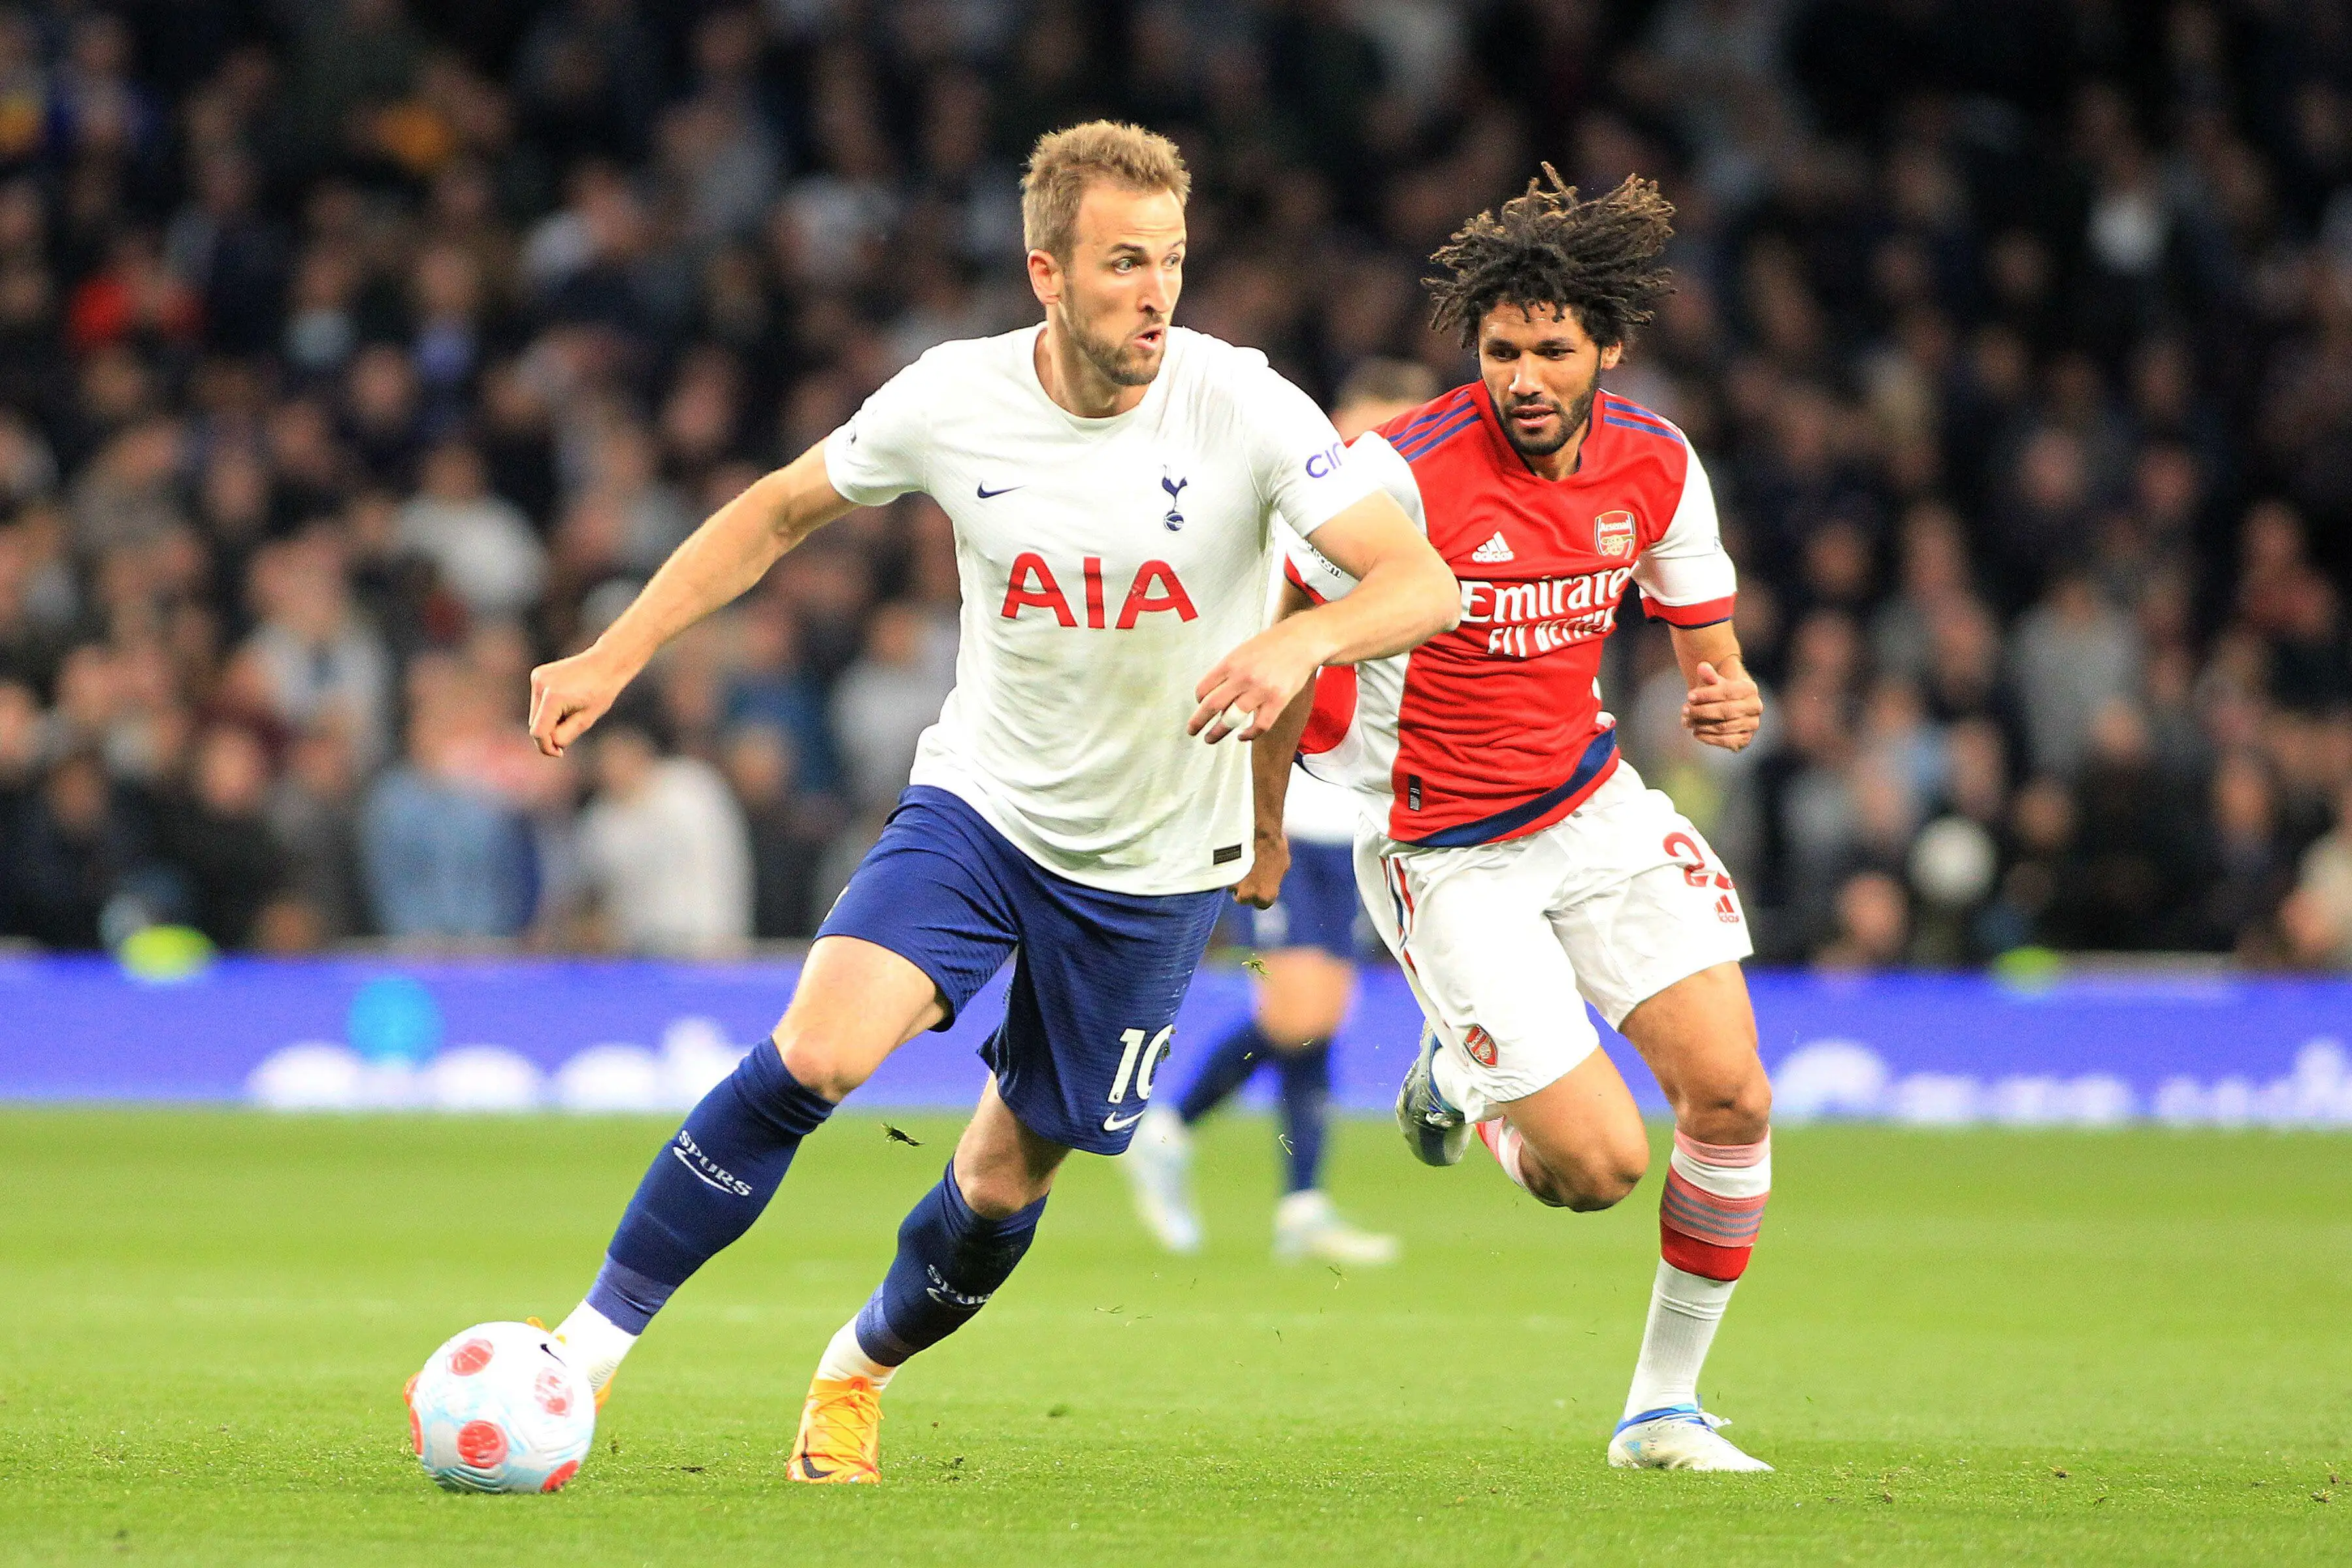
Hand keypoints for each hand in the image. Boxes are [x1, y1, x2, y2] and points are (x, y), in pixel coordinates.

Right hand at [528, 644, 636, 757]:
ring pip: (535, 714)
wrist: (605, 664)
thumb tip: (548, 745)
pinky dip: (548, 707)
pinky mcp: (537, 675)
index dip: (547, 747)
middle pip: (535, 724)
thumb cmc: (600, 693)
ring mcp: (537, 678)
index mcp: (553, 697)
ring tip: (572, 708)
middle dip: (550, 731)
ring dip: (549, 719)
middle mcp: (541, 685)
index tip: (560, 753)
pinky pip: (538, 702)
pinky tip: (566, 698)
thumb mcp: (585, 721)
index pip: (538, 733)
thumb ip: (564, 736)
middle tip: (573, 725)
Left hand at [1189, 621, 1322, 743]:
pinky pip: (1259, 726)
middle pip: (1211, 706)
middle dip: (1197, 722)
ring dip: (1217, 733)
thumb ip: (1228, 671)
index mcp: (1231, 662)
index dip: (1198, 701)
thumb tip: (1215, 694)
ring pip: (1231, 719)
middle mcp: (1243, 677)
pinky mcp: (1278, 701)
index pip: (1204, 688)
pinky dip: (1248, 735)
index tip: (1199, 705)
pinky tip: (1242, 736)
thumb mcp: (1242, 651)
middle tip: (1192, 730)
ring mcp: (1261, 690)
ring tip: (1210, 738)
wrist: (1302, 641)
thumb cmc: (1272, 645)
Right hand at [1230, 830, 1289, 907]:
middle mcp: (1248, 895)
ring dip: (1234, 877)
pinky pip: (1223, 875)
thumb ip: (1272, 879)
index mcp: (1266, 896)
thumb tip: (1269, 879)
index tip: (1259, 885)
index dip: (1260, 893)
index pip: (1261, 904)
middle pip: (1242, 898)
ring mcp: (1233, 885)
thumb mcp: (1282, 866)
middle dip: (1243, 888)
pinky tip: (1232, 856)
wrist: (1259, 832)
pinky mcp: (1222, 873)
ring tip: (1240, 860)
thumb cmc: (1274, 847)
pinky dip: (1226, 868)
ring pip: (1231, 886)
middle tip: (1247, 873)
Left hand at [1681, 659, 1761, 751]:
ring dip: (1702, 725)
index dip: (1707, 694)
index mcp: (1750, 688)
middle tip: (1684, 710)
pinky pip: (1726, 741)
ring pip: (1724, 727)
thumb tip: (1701, 666)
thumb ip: (1708, 675)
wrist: (1727, 705)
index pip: (1727, 692)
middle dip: (1702, 711)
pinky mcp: (1745, 739)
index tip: (1689, 696)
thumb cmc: (1719, 691)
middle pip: (1725, 711)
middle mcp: (1755, 706)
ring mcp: (1752, 724)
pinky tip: (1696, 733)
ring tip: (1687, 721)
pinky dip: (1709, 738)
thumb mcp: (1713, 681)